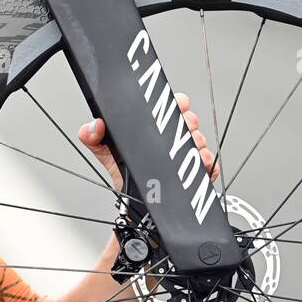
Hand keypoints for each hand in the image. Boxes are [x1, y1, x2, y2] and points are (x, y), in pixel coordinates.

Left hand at [78, 92, 220, 189]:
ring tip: (181, 151)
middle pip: (191, 120)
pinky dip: (206, 163)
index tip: (179, 105)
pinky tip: (197, 163)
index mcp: (153, 126)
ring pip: (200, 140)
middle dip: (187, 123)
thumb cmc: (122, 170)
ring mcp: (186, 153)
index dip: (178, 102)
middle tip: (177, 132)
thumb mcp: (104, 150)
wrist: (134, 200)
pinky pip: (210, 164)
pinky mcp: (198, 171)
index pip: (173, 105)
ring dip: (195, 144)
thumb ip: (92, 136)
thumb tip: (94, 126)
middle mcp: (172, 136)